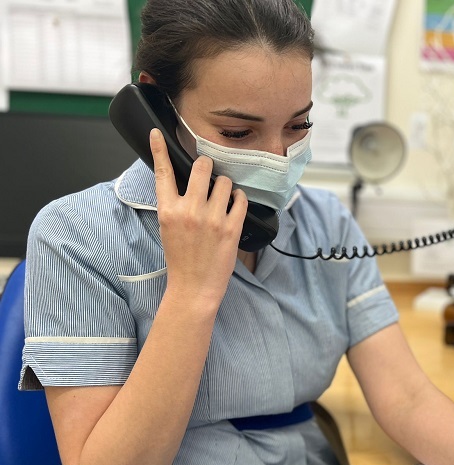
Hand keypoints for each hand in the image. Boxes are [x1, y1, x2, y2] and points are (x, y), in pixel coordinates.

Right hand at [149, 128, 247, 307]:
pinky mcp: (232, 228)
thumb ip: (174, 204)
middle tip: (208, 173)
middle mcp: (189, 211)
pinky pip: (240, 198)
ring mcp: (212, 219)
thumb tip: (184, 181)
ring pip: (225, 181)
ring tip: (222, 197)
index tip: (157, 133)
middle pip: (202, 167)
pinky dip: (238, 198)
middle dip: (207, 166)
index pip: (162, 172)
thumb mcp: (168, 227)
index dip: (159, 149)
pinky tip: (233, 205)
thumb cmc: (181, 258)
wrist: (194, 287)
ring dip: (225, 185)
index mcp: (168, 210)